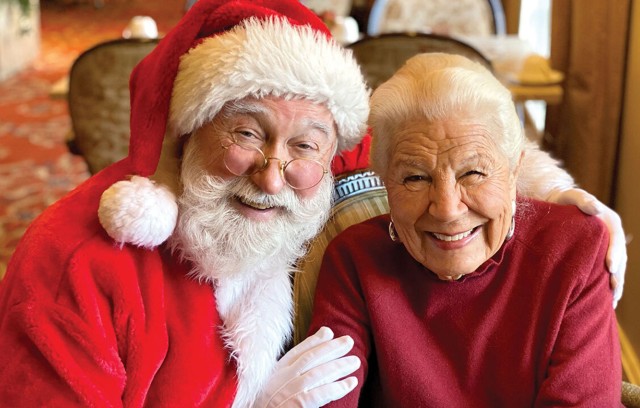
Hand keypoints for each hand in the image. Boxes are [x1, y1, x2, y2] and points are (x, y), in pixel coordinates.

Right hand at [254, 327, 359, 407]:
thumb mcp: (272, 385)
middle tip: (349, 341)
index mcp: (273, 373)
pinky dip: (336, 387)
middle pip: (309, 359)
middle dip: (330, 348)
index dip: (313, 342)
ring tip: (355, 362)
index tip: (329, 333)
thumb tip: (311, 347)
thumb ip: (289, 369)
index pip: (295, 353)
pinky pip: (319, 394)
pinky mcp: (294, 406)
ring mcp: (287, 392)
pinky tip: (350, 383)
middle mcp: (280, 379)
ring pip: (317, 374)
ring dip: (338, 366)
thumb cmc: (266, 406)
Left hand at [547, 188, 627, 307]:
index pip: (616, 239)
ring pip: (616, 268)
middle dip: (618, 275)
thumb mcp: (572, 196)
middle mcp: (612, 236)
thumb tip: (596, 207)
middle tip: (613, 289)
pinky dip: (607, 285)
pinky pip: (607, 272)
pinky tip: (605, 300)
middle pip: (620, 258)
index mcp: (610, 222)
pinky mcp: (599, 256)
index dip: (615, 253)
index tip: (610, 268)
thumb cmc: (563, 200)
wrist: (557, 204)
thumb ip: (583, 200)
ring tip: (612, 301)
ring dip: (615, 284)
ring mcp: (607, 247)